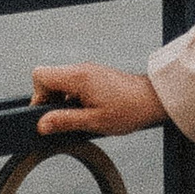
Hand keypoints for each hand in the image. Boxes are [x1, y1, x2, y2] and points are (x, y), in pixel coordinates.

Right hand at [32, 63, 164, 140]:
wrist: (155, 100)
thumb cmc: (130, 109)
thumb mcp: (94, 121)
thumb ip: (65, 121)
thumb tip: (42, 124)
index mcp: (78, 76)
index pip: (40, 76)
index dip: (39, 96)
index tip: (49, 113)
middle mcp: (81, 69)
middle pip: (49, 79)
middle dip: (50, 100)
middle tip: (64, 118)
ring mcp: (89, 71)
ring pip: (61, 83)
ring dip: (63, 100)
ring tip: (80, 116)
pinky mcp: (96, 76)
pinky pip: (74, 84)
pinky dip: (74, 98)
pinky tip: (88, 111)